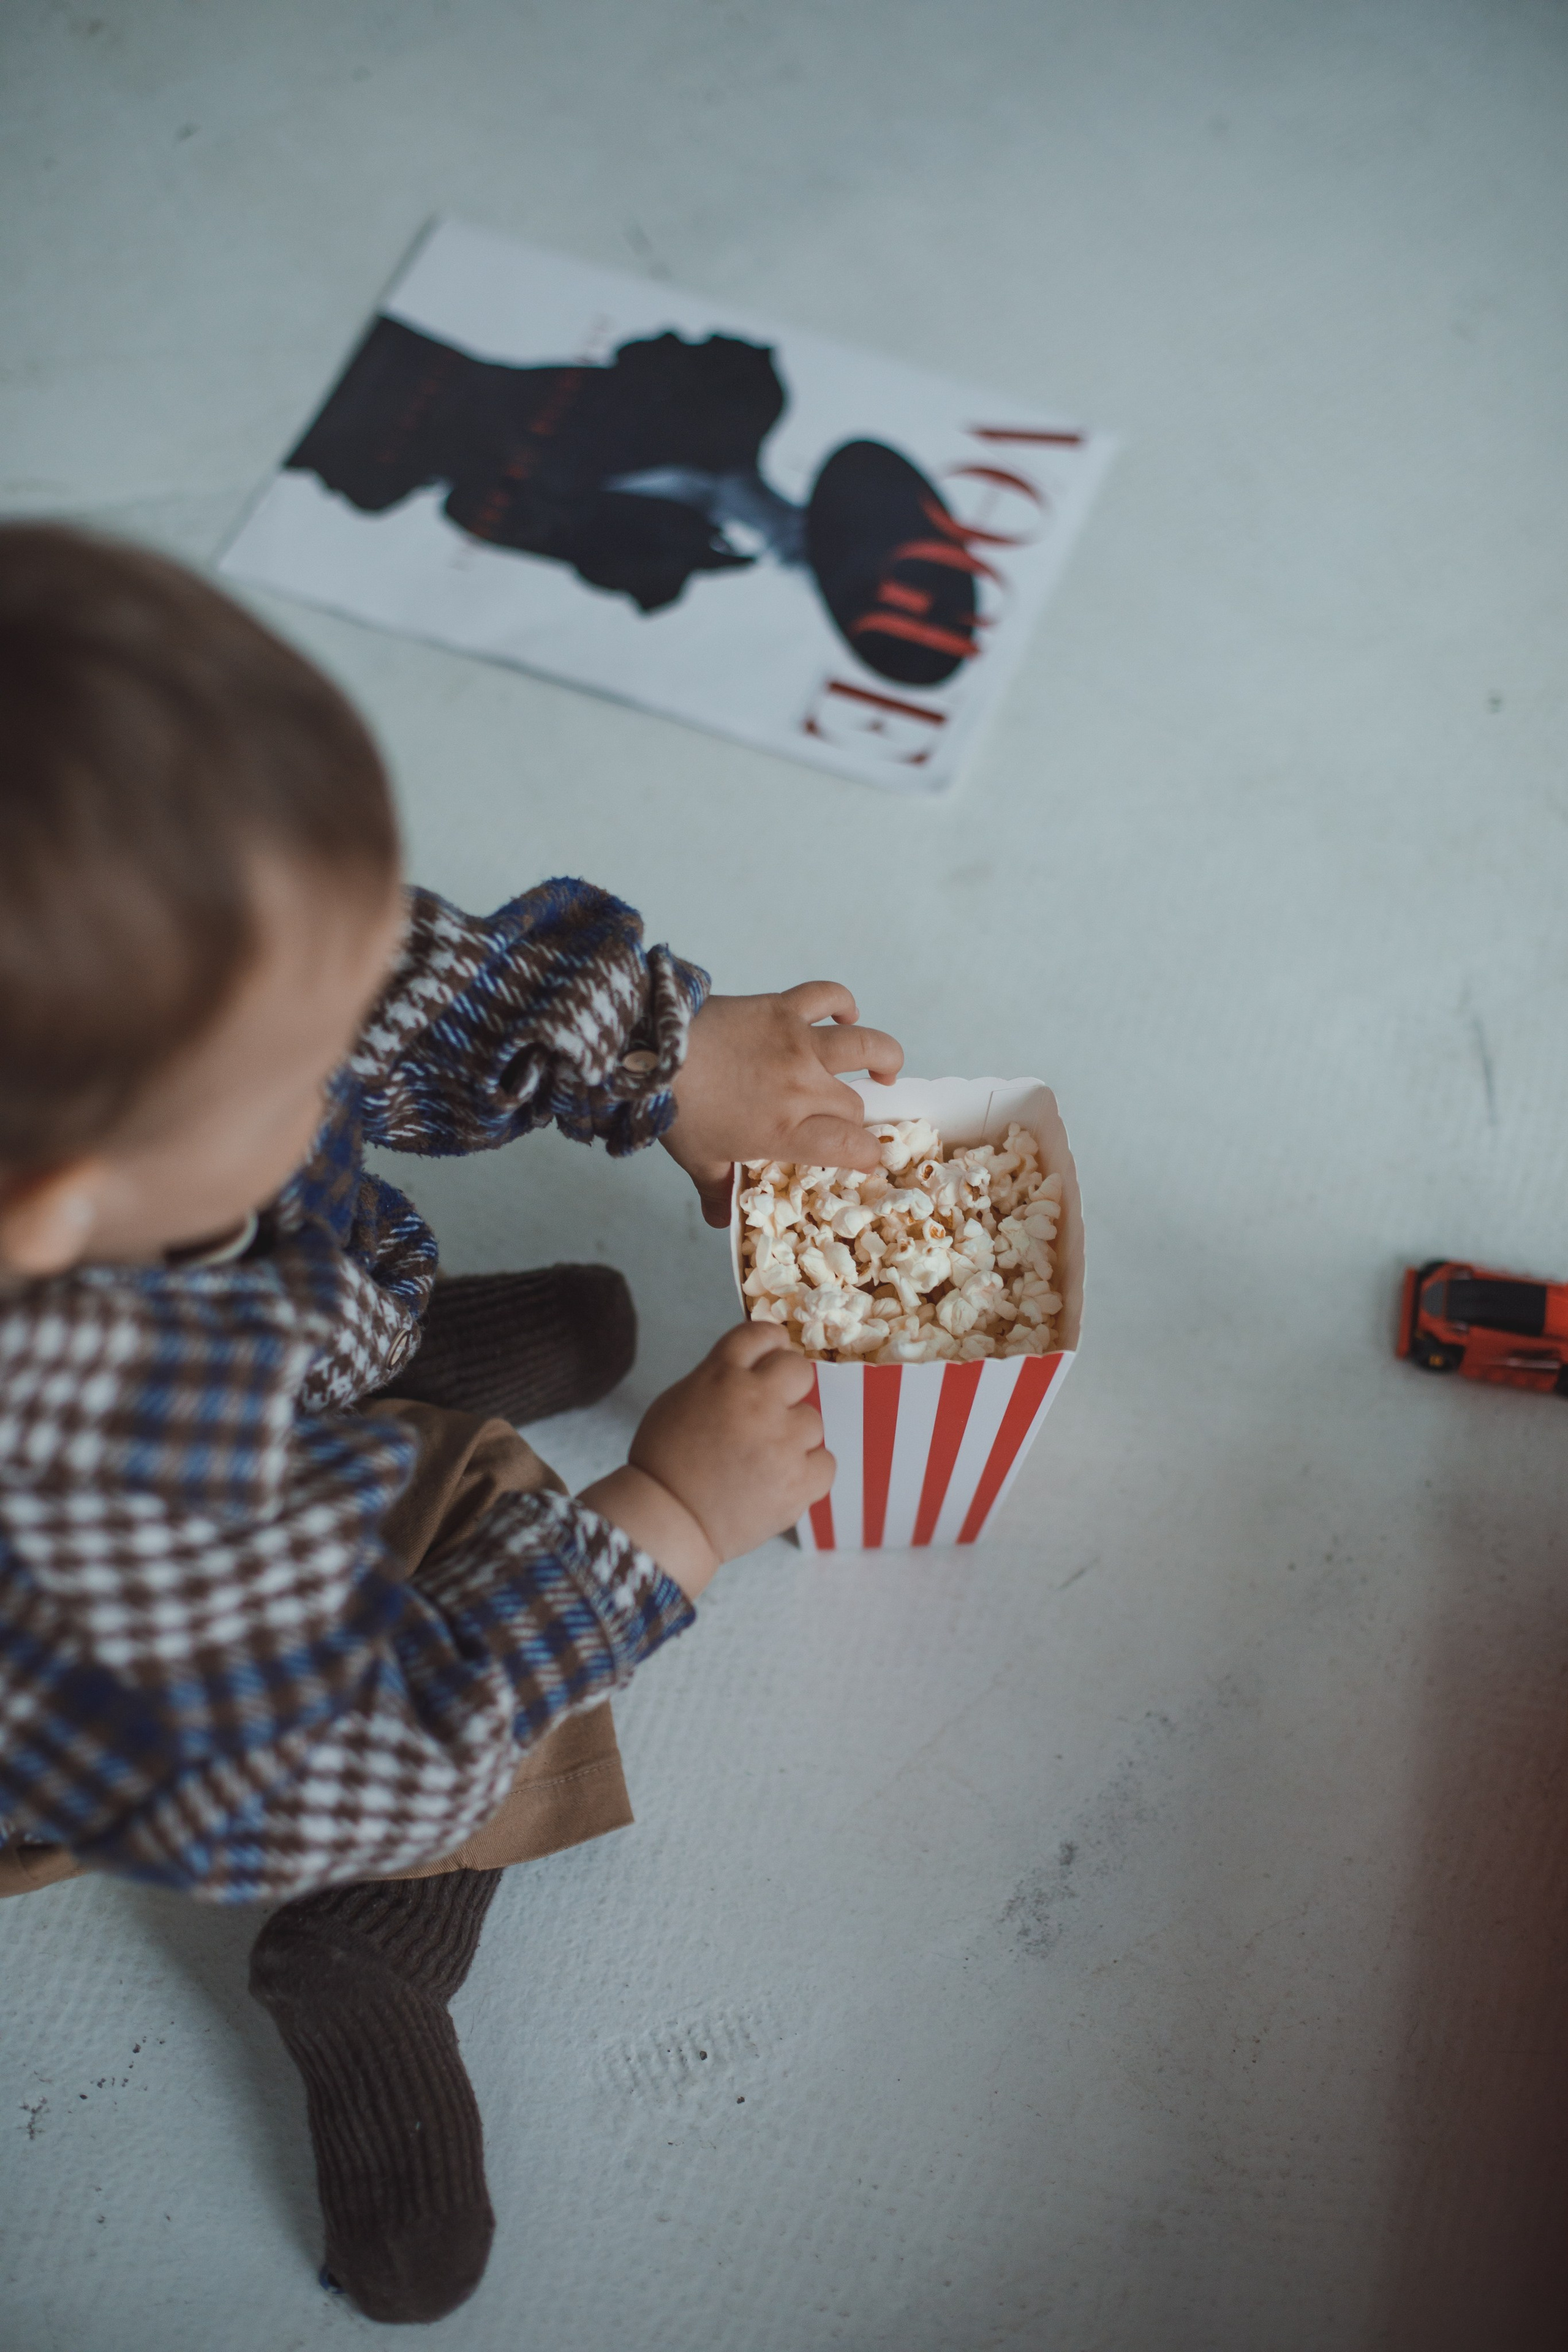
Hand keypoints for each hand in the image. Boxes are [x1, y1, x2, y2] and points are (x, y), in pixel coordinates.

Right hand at [578, 1325, 832, 1596]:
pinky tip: (780, 1480)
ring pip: (812, 1421)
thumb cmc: (665, 1461)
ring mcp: (782, 1442)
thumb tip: (755, 1371)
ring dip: (792, 1437)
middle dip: (787, 1387)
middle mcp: (757, 1401)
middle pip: (798, 1370)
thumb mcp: (681, 1398)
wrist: (668, 1520)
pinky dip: (807, 1472)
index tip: (770, 1360)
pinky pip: (825, 1462)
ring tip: (762, 1460)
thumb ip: (719, 1377)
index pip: (763, 1334)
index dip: (770, 1345)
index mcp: (721, 1375)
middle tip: (769, 1413)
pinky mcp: (799, 1481)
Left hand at [663, 983, 902, 1226]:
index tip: (866, 1158)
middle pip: (854, 1105)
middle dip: (854, 1117)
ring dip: (884, 1060)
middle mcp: (804, 1087)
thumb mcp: (699, 1160)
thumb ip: (718, 1190)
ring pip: (866, 1047)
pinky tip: (844, 1015)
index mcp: (787, 1130)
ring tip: (884, 1071)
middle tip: (843, 1120)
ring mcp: (799, 1043)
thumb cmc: (678, 1109)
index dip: (868, 1156)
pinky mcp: (784, 1008)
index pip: (852, 1147)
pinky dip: (842, 1003)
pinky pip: (828, 997)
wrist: (654, 1051)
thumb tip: (722, 1222)